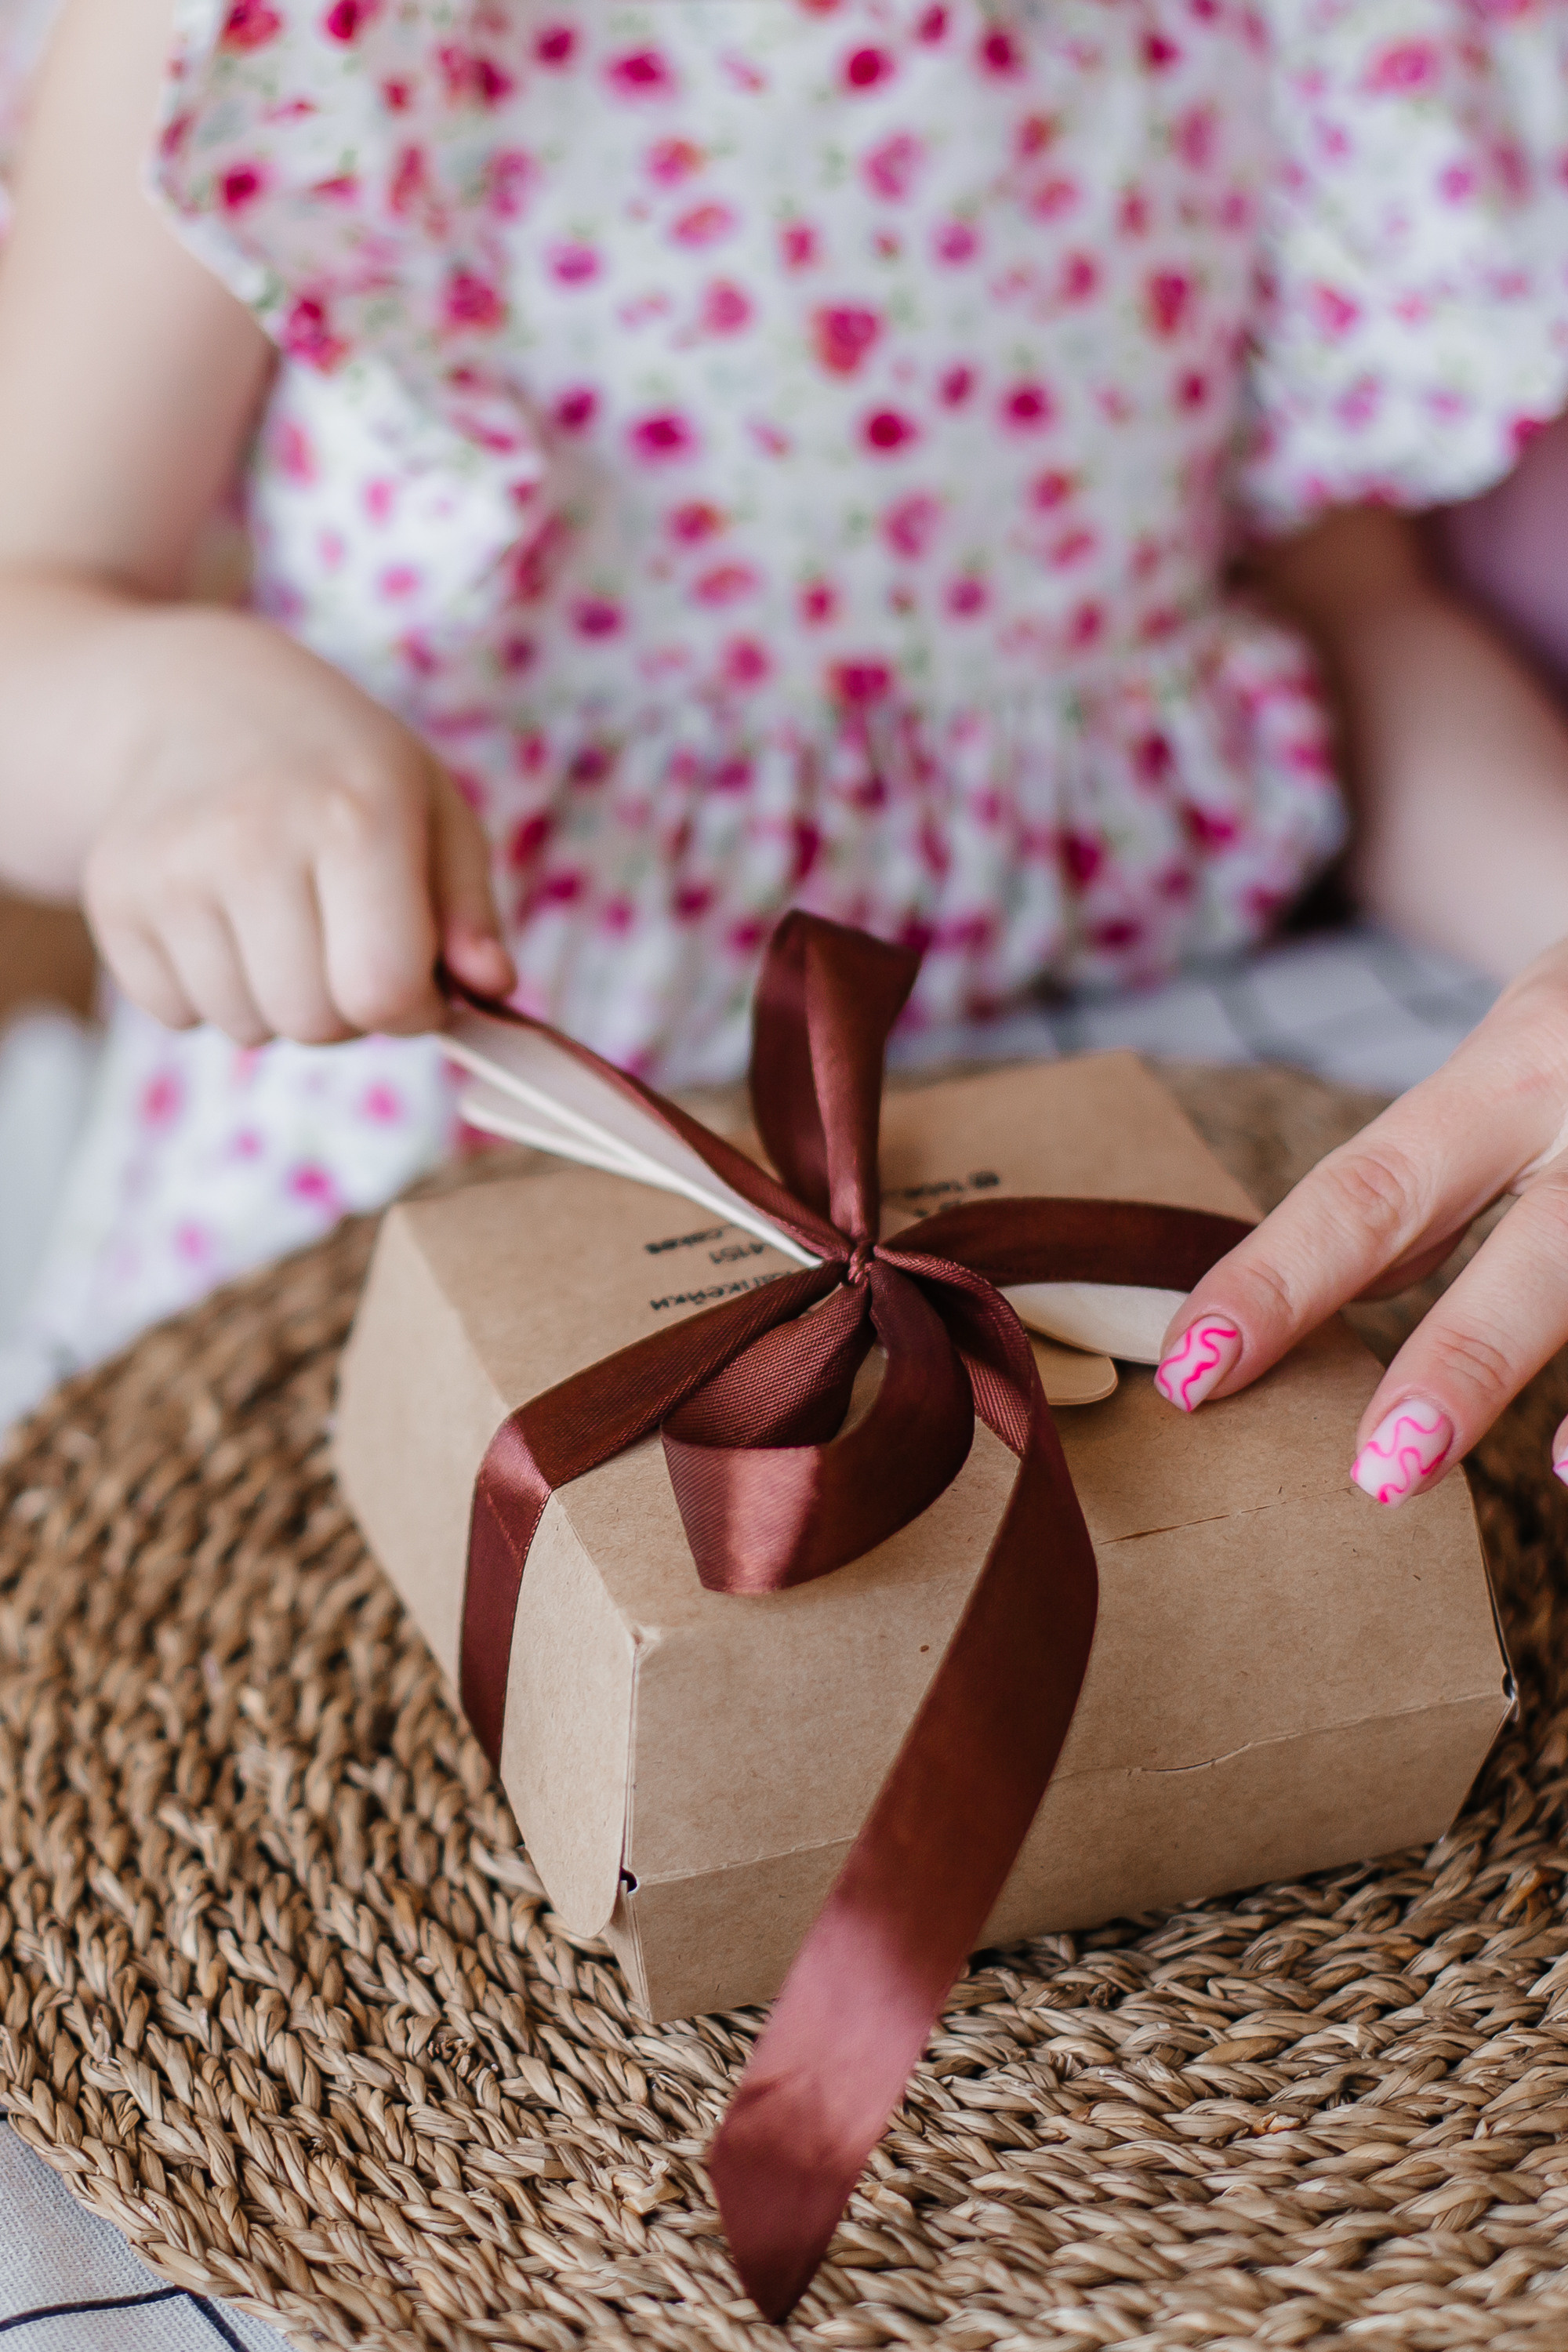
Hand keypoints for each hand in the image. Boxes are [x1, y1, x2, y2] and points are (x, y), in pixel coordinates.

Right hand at [83, 607, 514, 1043]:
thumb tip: (493, 988)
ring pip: (246, 1029)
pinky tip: (221, 918)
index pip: (384, 992)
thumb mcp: (433, 810)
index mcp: (354, 814)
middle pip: (315, 1023)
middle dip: (345, 1008)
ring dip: (276, 1001)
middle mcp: (253, 837)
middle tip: (341, 938)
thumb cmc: (340, 767)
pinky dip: (209, 991)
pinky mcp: (113, 898)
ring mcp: (171, 869)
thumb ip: (471, 909)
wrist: (192, 700)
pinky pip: (178, 1015)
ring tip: (279, 920)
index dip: (413, 1009)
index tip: (414, 975)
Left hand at [1152, 937, 1567, 1501]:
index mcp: (1514, 1066)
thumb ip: (1434, 1175)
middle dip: (1466, 1359)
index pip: (1372, 1190)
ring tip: (1544, 1477)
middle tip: (1378, 1475)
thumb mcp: (1512, 1055)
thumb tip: (1338, 1292)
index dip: (1278, 1283)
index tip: (1189, 1371)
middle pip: (1543, 1251)